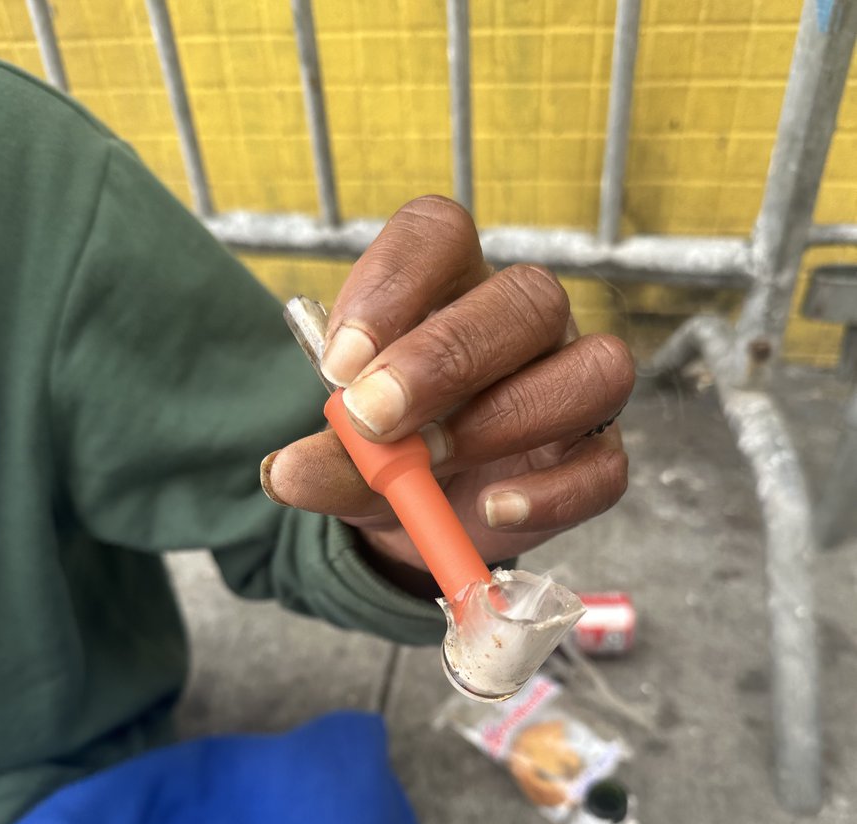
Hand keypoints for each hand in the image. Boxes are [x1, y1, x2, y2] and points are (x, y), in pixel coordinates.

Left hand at [261, 196, 632, 583]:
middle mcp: (525, 327)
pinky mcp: (597, 460)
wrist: (427, 520)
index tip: (338, 360)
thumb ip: (328, 457)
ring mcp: (573, 389)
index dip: (394, 283)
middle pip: (528, 297)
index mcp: (453, 289)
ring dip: (508, 416)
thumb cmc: (391, 454)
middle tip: (375, 416)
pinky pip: (604, 469)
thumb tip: (289, 472)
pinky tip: (492, 507)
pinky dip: (550, 494)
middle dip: (447, 356)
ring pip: (596, 369)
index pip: (440, 233)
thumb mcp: (348, 457)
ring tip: (433, 463)